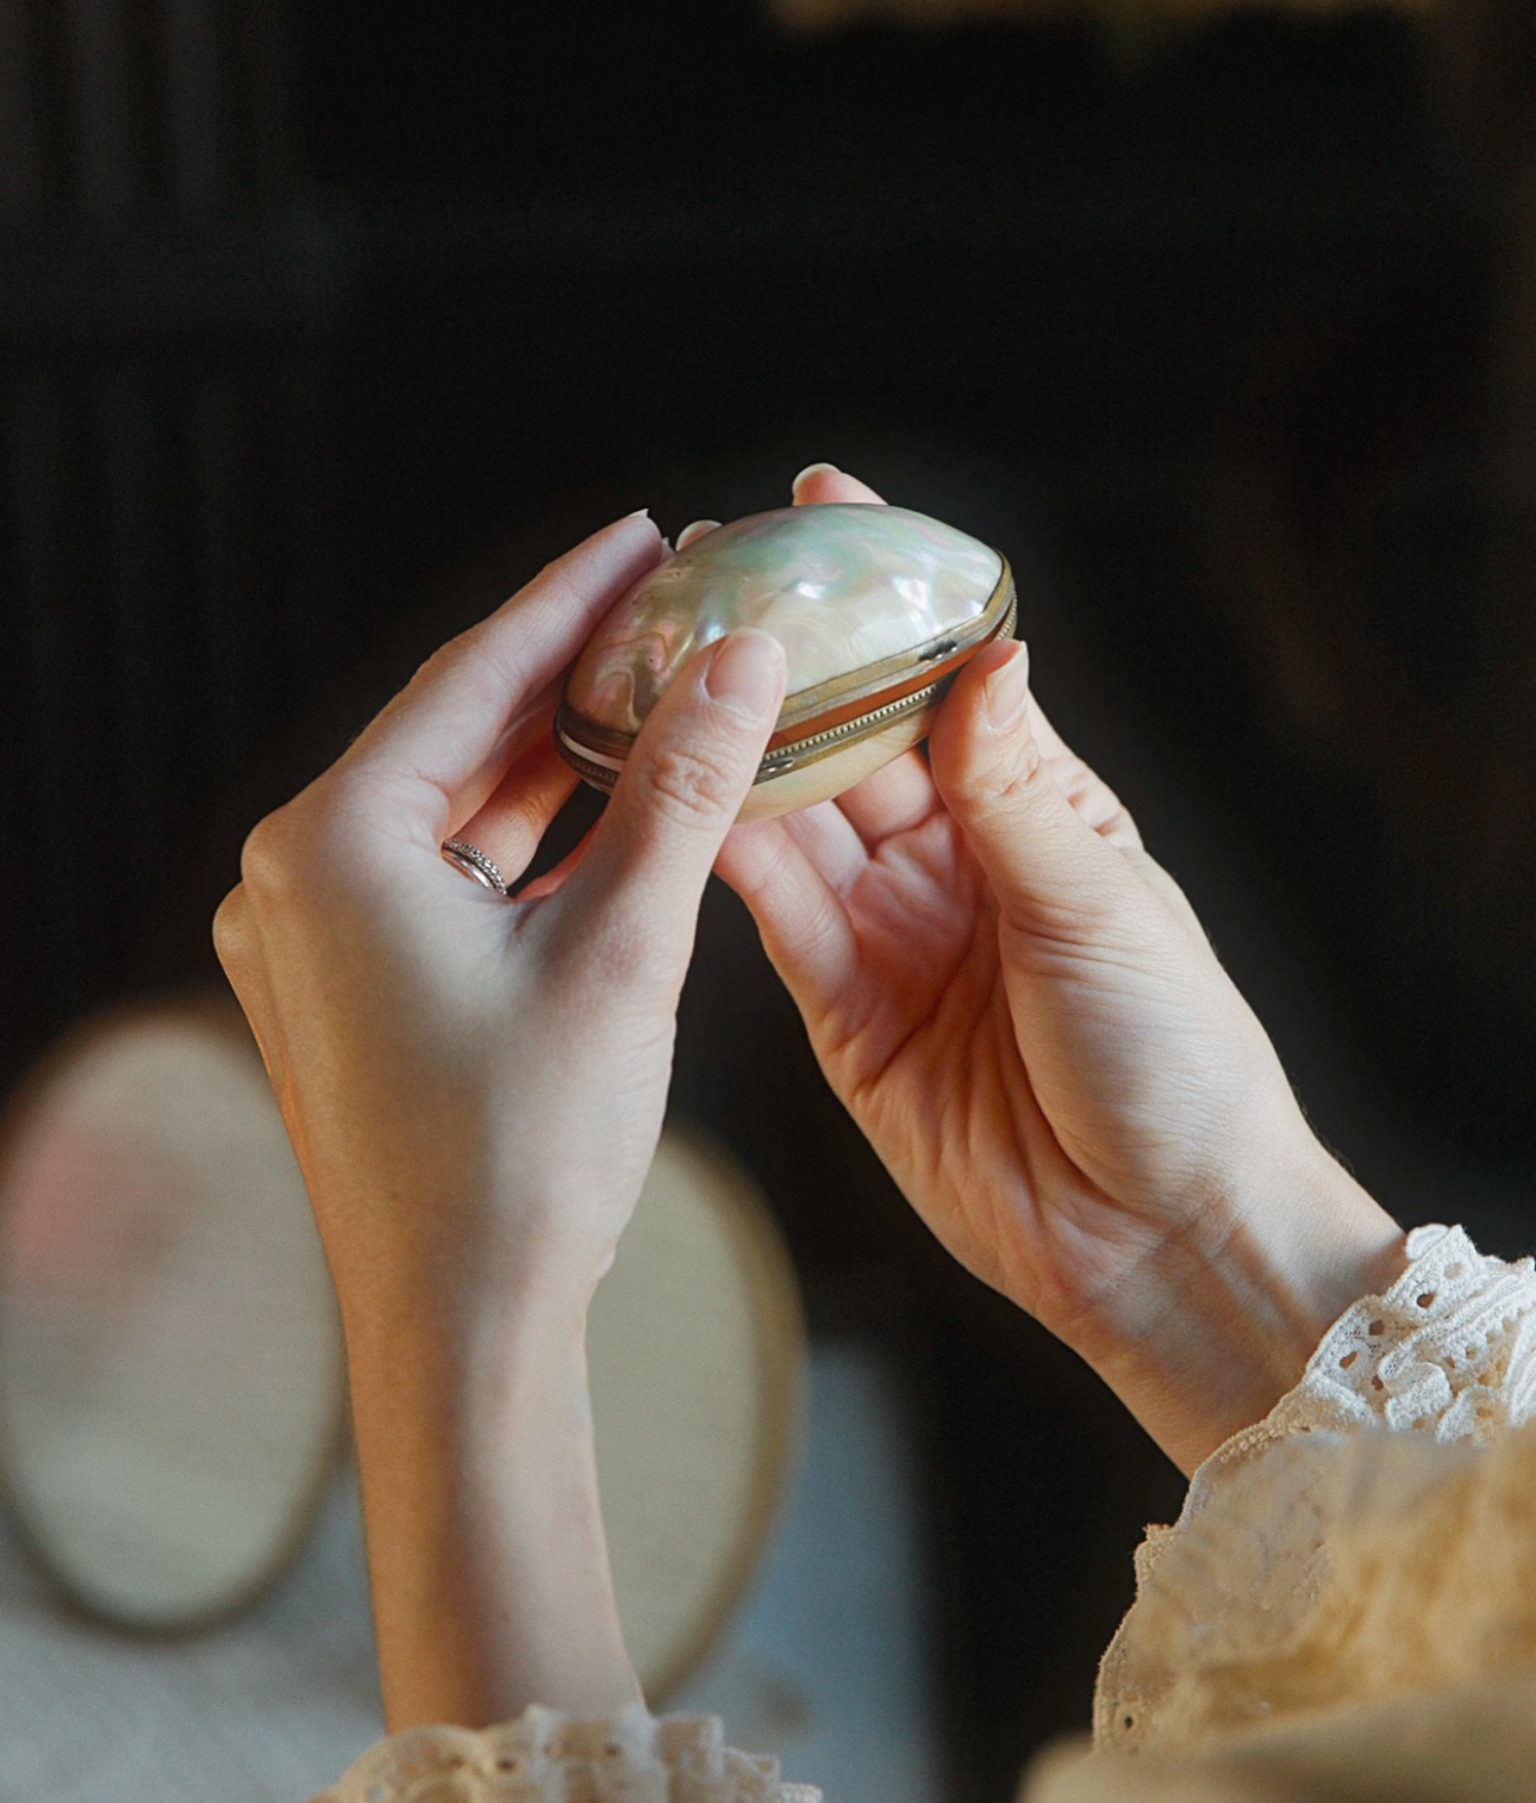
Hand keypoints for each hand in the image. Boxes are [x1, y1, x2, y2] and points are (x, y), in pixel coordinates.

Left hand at [215, 510, 787, 1724]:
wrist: (459, 1326)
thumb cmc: (527, 1152)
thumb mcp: (623, 950)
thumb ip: (682, 789)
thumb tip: (744, 659)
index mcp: (334, 843)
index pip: (469, 677)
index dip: (571, 597)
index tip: (646, 535)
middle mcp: (294, 878)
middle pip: (452, 738)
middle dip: (565, 678)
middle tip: (669, 608)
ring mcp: (307, 942)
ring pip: (448, 814)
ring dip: (548, 765)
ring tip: (654, 697)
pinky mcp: (339, 995)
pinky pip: (435, 882)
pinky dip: (518, 848)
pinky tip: (598, 813)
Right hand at [717, 466, 1403, 1473]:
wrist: (1158, 1235)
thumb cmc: (1173, 1060)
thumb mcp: (1101, 908)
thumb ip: (1019, 791)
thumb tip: (985, 655)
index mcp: (1042, 816)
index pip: (948, 680)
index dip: (888, 596)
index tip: (823, 503)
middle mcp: (960, 865)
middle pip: (853, 740)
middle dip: (787, 662)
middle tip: (705, 582)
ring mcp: (896, 937)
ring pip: (797, 820)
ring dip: (740, 750)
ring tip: (667, 670)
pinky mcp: (846, 1016)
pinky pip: (777, 918)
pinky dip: (729, 856)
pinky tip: (685, 794)